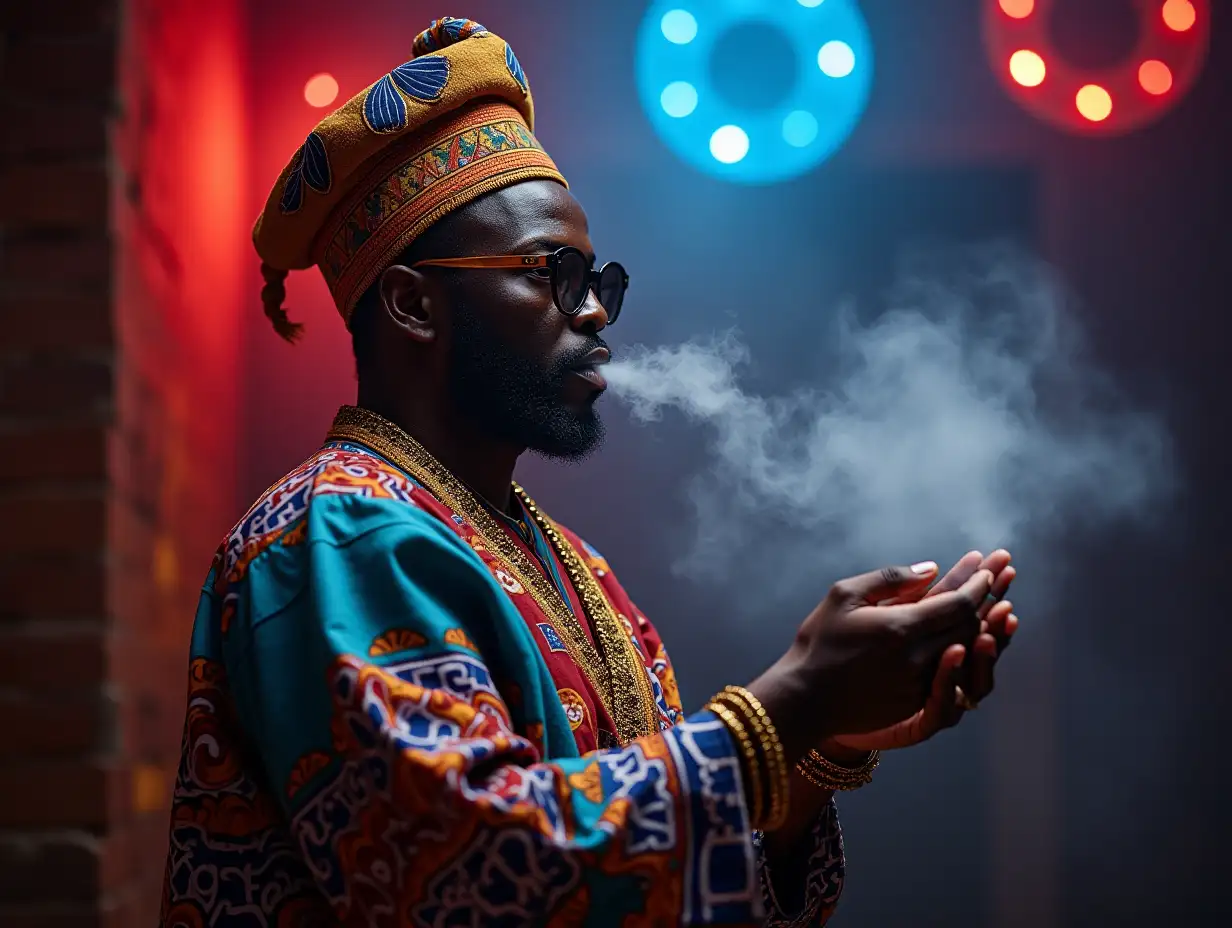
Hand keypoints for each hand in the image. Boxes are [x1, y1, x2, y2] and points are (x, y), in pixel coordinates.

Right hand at [747, 561, 992, 760]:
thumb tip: (932, 569)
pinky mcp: (916, 703)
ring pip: (966, 651)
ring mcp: (919, 684)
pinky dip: (967, 653)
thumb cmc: (819, 642)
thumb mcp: (843, 596)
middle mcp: (917, 659)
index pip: (958, 603)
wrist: (805, 698)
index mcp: (901, 628)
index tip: (988, 567)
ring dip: (986, 626)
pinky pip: (953, 673)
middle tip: (1002, 574)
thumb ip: (890, 579)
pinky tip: (972, 639)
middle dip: (990, 597)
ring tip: (1000, 606)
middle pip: (970, 626)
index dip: (978, 583)